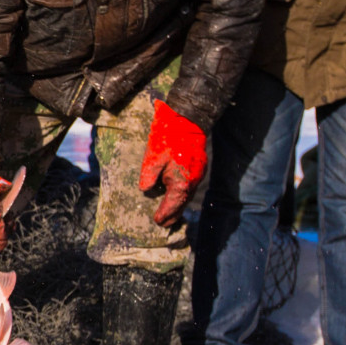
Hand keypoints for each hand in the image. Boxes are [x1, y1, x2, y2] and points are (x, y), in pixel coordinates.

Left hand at [137, 99, 206, 226]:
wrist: (187, 121)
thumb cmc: (167, 139)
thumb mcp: (152, 158)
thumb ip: (148, 177)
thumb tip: (145, 190)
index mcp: (181, 183)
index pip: (172, 205)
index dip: (164, 215)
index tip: (157, 221)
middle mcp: (192, 182)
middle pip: (182, 203)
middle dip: (173, 214)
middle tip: (163, 223)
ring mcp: (198, 174)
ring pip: (188, 195)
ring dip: (179, 204)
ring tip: (170, 213)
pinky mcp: (200, 167)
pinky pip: (191, 186)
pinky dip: (184, 194)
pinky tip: (178, 194)